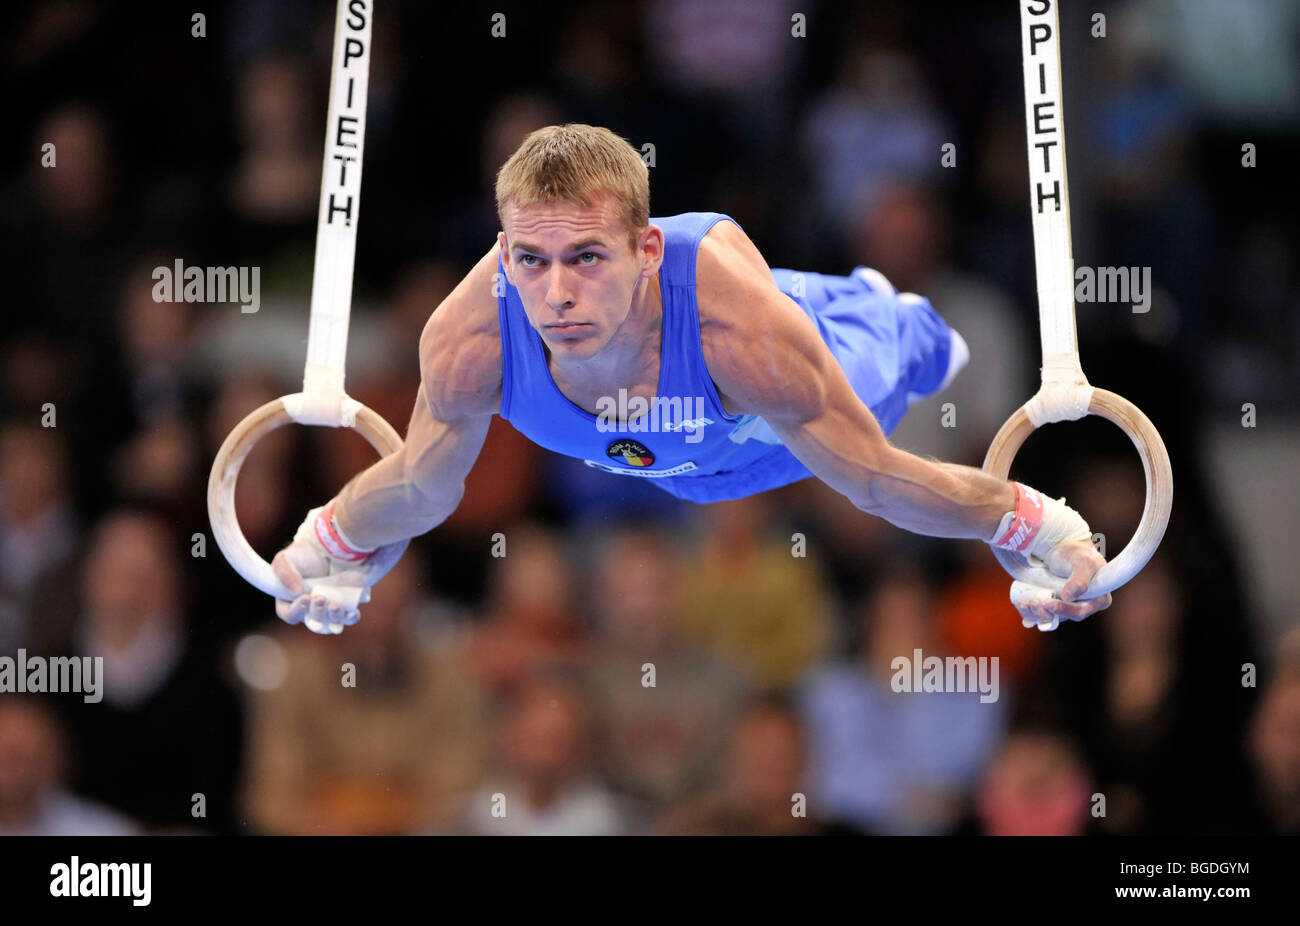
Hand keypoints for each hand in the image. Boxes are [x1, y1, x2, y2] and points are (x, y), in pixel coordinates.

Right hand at [270, 504, 407, 633]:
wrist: (326, 546)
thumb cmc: (301, 555)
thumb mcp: (285, 559)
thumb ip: (284, 572)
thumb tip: (295, 591)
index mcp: (290, 602)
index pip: (289, 614)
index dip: (296, 611)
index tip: (304, 597)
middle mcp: (310, 609)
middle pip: (313, 622)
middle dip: (317, 612)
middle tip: (320, 597)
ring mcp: (328, 609)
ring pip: (331, 623)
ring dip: (333, 617)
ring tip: (335, 603)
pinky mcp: (345, 604)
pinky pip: (348, 618)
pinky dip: (350, 618)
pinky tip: (352, 612)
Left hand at [1012, 537, 1112, 631]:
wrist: (1061, 548)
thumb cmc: (1078, 554)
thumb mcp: (1083, 562)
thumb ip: (1080, 579)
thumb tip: (1068, 597)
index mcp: (1098, 599)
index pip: (1082, 611)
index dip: (1065, 610)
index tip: (1050, 604)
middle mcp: (1083, 606)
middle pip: (1064, 616)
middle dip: (1047, 612)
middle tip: (1035, 602)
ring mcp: (1067, 607)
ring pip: (1051, 617)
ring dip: (1036, 613)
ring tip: (1027, 603)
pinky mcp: (1053, 605)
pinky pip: (1041, 614)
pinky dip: (1030, 612)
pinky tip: (1022, 604)